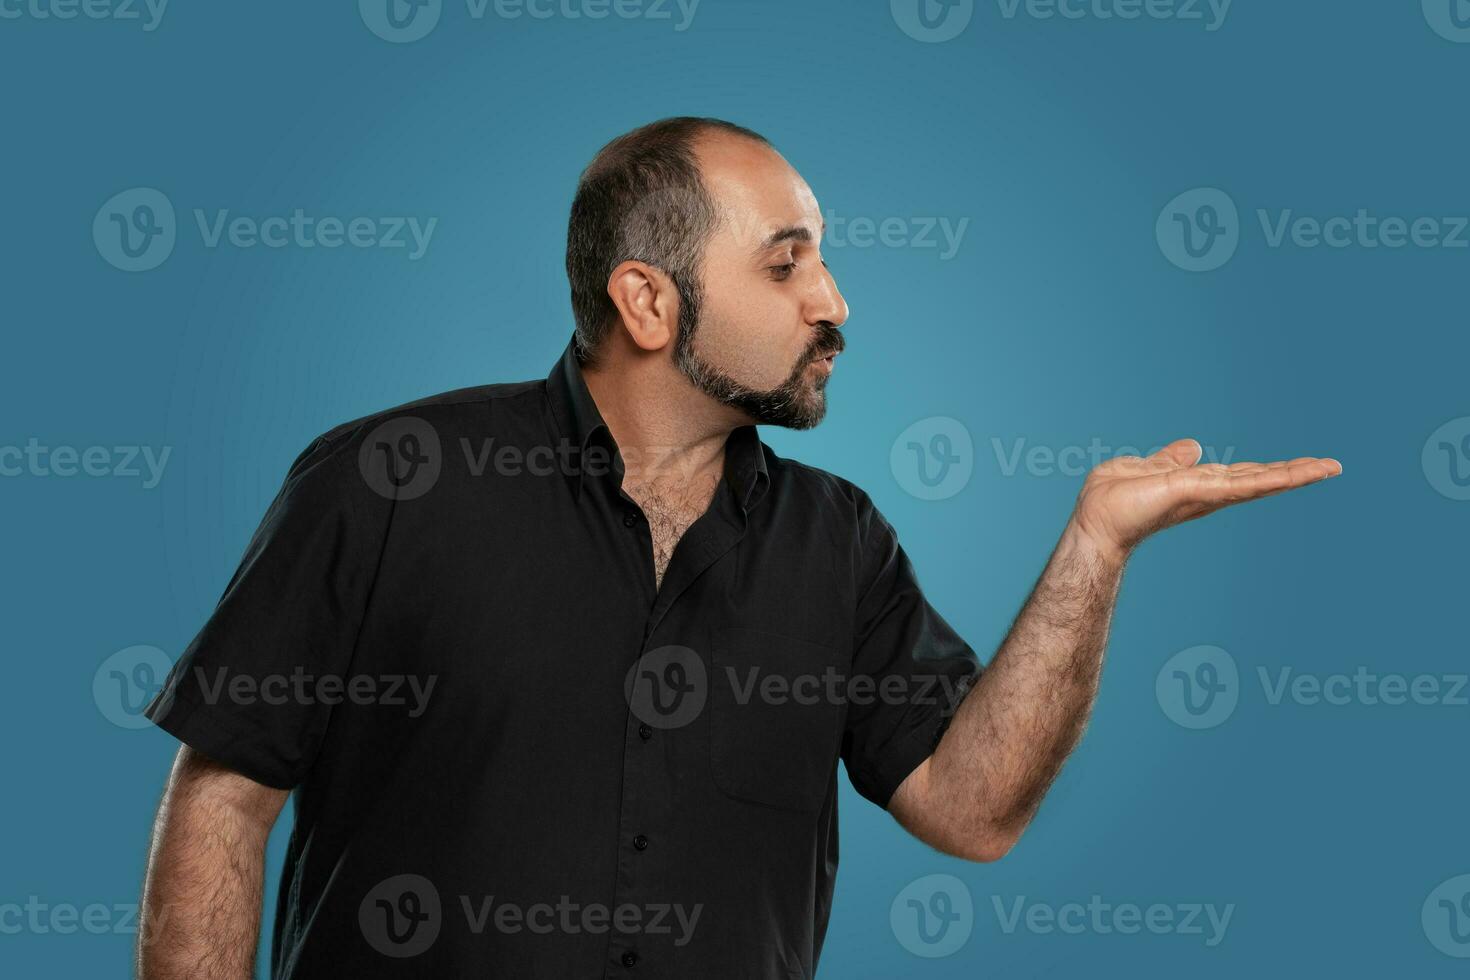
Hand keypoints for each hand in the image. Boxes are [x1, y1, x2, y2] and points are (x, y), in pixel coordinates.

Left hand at [1067, 438, 1341, 561]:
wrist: (1095, 521)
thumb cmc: (1110, 500)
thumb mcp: (1144, 469)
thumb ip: (1170, 460)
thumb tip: (1195, 447)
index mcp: (1197, 485)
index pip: (1239, 475)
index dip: (1267, 470)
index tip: (1300, 465)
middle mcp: (1208, 493)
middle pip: (1257, 479)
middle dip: (1294, 473)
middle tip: (1331, 466)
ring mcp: (1206, 494)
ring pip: (1258, 482)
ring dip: (1295, 474)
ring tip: (1329, 467)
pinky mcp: (1198, 492)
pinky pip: (1240, 483)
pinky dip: (1271, 478)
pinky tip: (1298, 474)